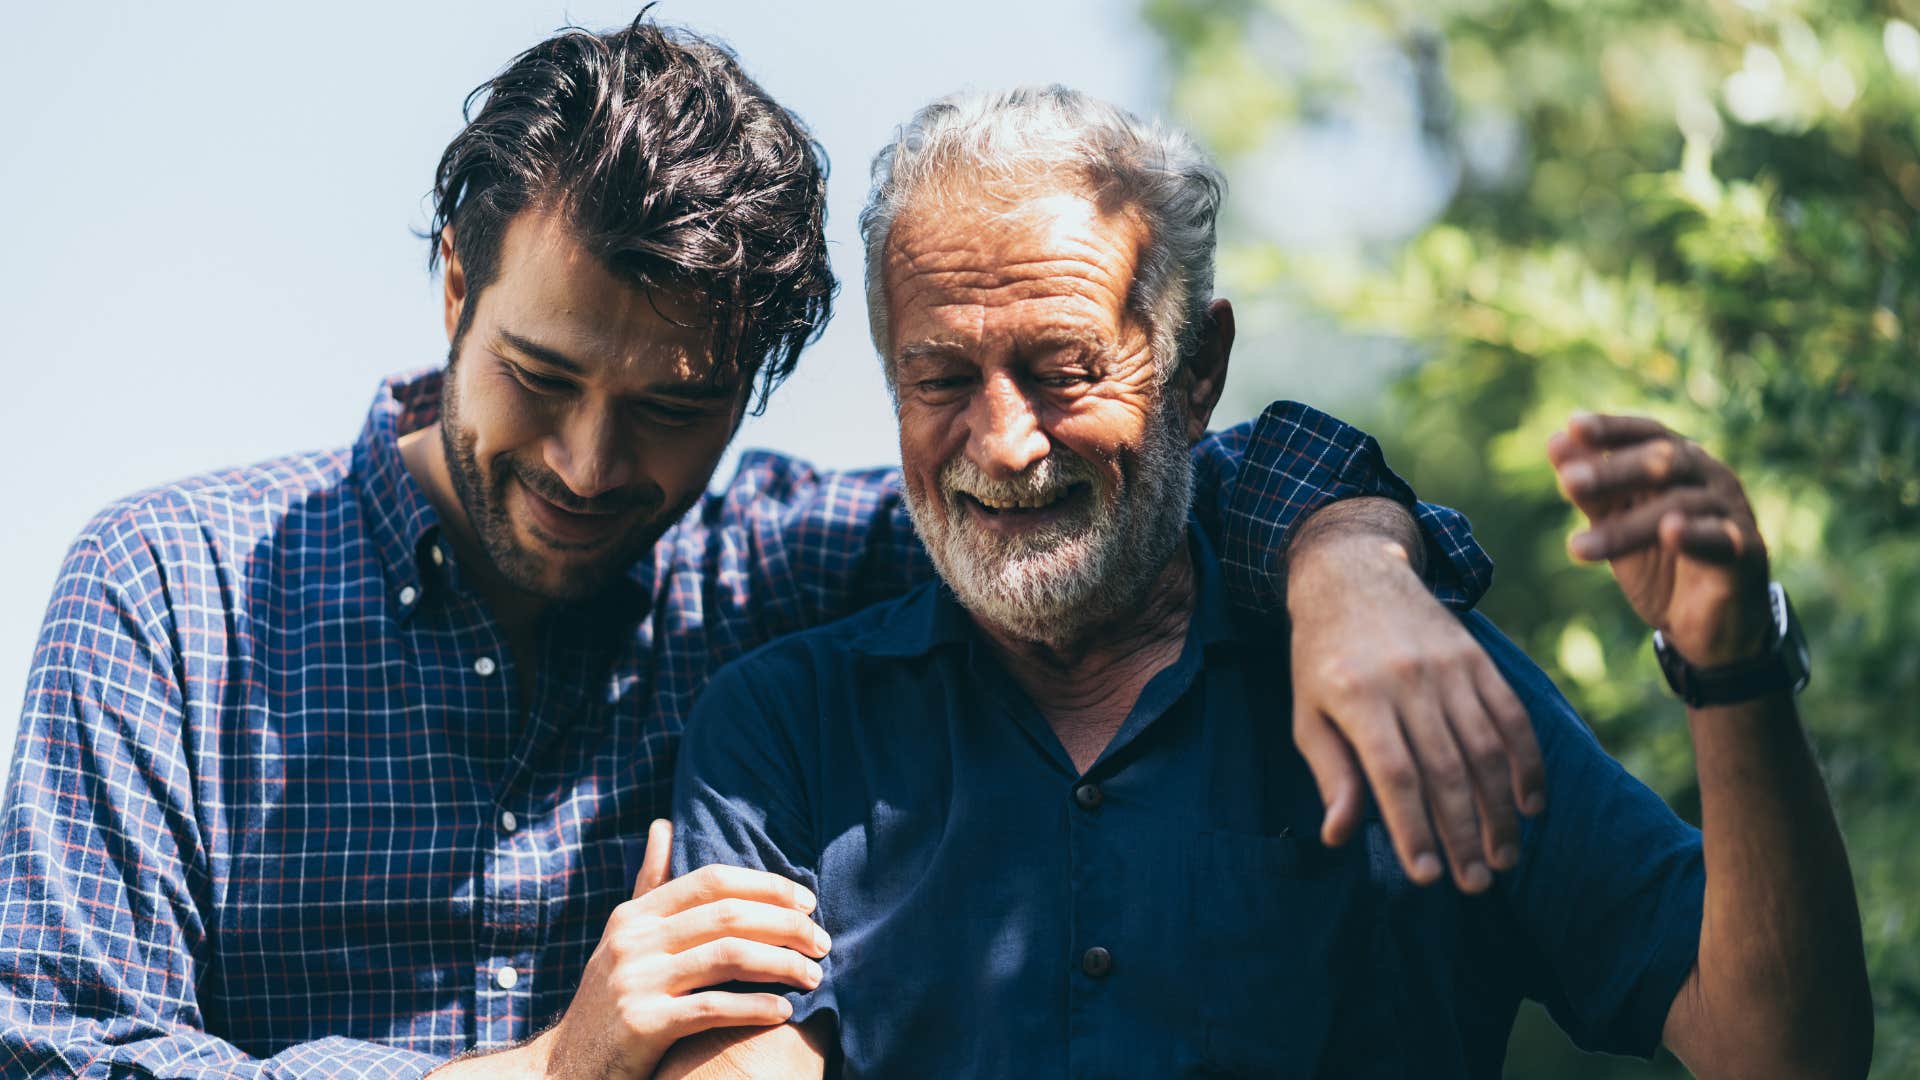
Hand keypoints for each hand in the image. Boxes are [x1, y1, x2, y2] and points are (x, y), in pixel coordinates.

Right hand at [441, 820, 828, 1078]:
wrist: (565, 1068)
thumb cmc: (609, 1000)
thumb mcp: (623, 938)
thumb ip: (649, 885)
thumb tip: (663, 824)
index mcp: (635, 916)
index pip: (712, 881)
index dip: (765, 885)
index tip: (807, 901)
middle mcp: (633, 942)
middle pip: (728, 915)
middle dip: (786, 925)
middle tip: (823, 943)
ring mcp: (635, 982)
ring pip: (727, 957)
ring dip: (782, 964)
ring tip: (814, 976)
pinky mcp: (642, 1025)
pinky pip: (712, 1008)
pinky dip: (754, 1007)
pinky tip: (783, 1010)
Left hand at [1288, 539, 1543, 893]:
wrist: (1355, 574)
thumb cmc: (1323, 658)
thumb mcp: (1307, 713)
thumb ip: (1331, 774)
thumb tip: (1339, 836)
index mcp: (1357, 695)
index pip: (1394, 775)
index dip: (1414, 829)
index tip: (1428, 877)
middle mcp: (1407, 680)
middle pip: (1446, 770)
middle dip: (1464, 834)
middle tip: (1475, 884)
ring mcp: (1448, 668)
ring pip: (1486, 749)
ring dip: (1500, 810)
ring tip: (1504, 859)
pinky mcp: (1478, 659)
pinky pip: (1512, 717)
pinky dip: (1527, 764)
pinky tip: (1531, 805)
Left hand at [1548, 413, 1771, 665]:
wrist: (1710, 624)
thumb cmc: (1660, 562)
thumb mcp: (1617, 524)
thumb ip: (1592, 491)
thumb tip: (1556, 442)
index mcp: (1681, 463)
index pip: (1647, 434)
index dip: (1612, 429)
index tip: (1573, 426)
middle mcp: (1710, 478)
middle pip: (1665, 461)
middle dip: (1612, 472)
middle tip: (1568, 481)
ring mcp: (1731, 512)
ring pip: (1680, 505)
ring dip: (1626, 526)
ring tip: (1578, 547)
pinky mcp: (1746, 552)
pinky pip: (1721, 538)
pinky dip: (1694, 534)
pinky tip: (1669, 532)